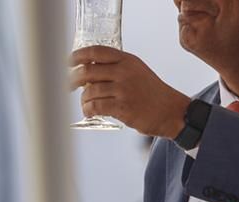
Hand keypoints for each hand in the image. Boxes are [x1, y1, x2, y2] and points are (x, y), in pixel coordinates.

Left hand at [69, 46, 190, 137]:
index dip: (78, 56)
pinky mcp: (122, 107)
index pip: (96, 51)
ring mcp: (124, 89)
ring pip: (89, 91)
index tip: (68, 62)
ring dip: (83, 100)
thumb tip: (86, 72)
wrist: (171, 111)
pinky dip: (88, 110)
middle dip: (73, 80)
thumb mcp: (136, 71)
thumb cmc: (150, 92)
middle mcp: (125, 72)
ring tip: (87, 105)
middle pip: (87, 71)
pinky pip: (95, 106)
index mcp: (127, 60)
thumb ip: (114, 68)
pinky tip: (90, 112)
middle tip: (69, 87)